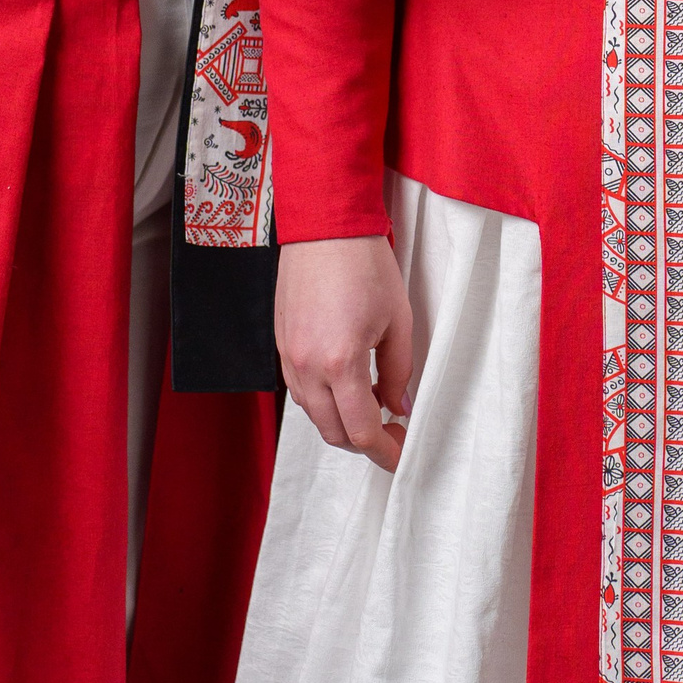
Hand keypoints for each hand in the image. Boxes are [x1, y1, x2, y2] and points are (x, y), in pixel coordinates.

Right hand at [274, 234, 414, 470]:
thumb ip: (398, 371)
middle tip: (392, 435)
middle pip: (333, 433)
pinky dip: (323, 402)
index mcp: (340, 363)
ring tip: (372, 410)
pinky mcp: (280, 346)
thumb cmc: (365, 266)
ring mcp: (288, 358)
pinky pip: (299, 391)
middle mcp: (307, 367)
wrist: (325, 227)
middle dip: (364, 444)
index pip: (361, 430)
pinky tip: (346, 388)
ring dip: (341, 423)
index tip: (402, 454)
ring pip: (313, 415)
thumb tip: (398, 407)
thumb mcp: (397, 320)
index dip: (385, 452)